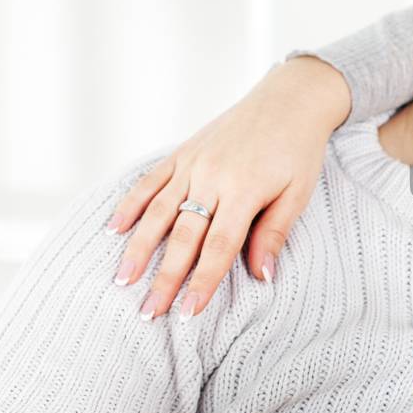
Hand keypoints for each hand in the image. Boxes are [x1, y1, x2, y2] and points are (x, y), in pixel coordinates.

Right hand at [106, 56, 350, 319]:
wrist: (289, 99)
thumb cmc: (298, 150)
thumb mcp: (298, 193)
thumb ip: (274, 233)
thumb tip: (262, 277)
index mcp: (244, 191)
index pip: (219, 247)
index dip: (202, 282)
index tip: (187, 313)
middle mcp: (212, 177)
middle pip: (183, 237)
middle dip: (164, 278)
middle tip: (147, 312)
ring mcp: (193, 163)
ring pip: (158, 212)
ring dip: (138, 248)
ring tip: (121, 280)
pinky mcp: (183, 152)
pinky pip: (150, 182)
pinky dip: (130, 205)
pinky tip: (113, 229)